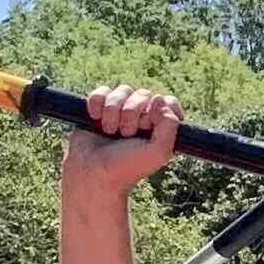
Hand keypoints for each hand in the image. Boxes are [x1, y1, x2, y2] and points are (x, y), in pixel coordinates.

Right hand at [67, 83, 183, 195]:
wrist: (92, 173)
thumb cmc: (127, 167)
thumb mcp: (159, 151)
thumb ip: (170, 125)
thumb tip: (159, 98)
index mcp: (159, 128)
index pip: (168, 102)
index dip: (158, 110)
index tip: (148, 126)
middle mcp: (141, 118)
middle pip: (143, 94)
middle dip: (132, 113)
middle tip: (125, 135)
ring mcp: (120, 112)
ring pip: (122, 90)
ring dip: (113, 111)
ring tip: (109, 131)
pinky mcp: (99, 109)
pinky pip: (101, 91)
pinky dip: (97, 103)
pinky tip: (96, 119)